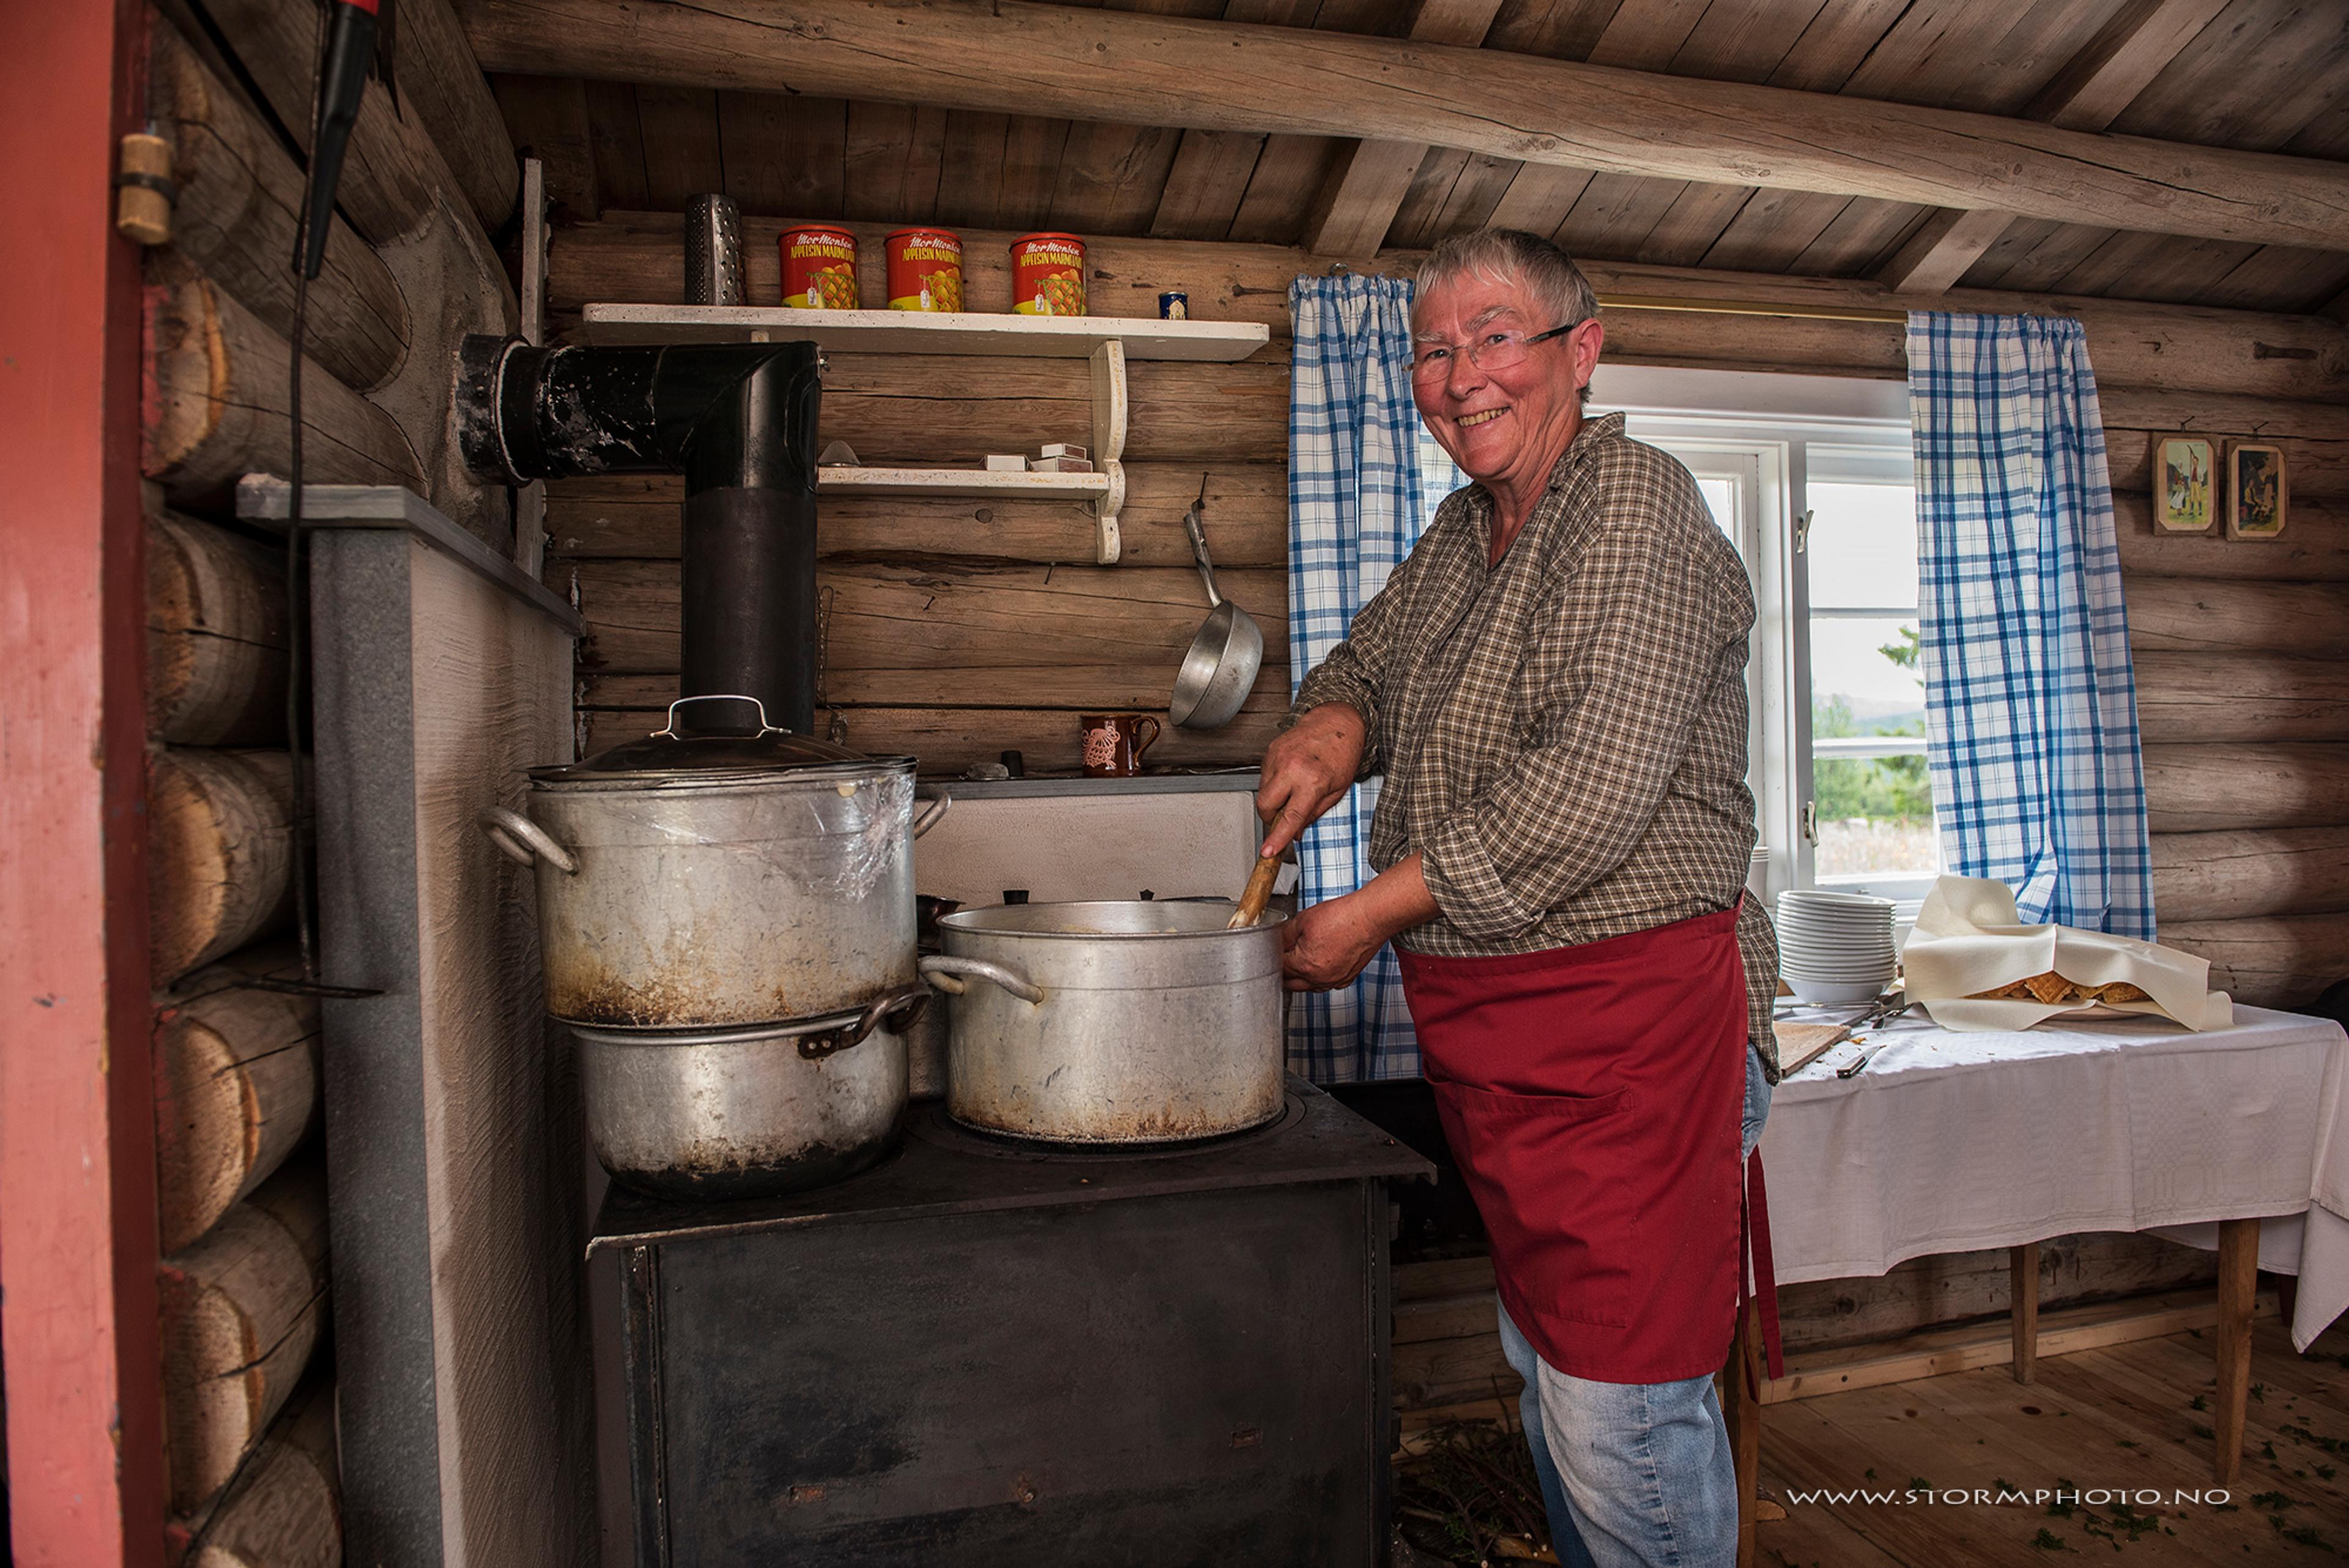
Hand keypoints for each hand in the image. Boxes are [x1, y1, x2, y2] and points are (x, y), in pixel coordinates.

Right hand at [1256, 704, 1365, 857]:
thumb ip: (1314, 813)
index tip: (1267, 851)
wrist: (1336, 722)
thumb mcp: (1337, 790)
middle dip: (1269, 817)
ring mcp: (1279, 758)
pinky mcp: (1271, 750)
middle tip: (1283, 816)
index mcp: (1313, 781)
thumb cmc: (1341, 754)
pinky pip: (1264, 776)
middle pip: (1265, 805)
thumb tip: (1295, 831)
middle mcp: (1292, 768)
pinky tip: (1289, 775)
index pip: (1290, 817)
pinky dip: (1274, 782)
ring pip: (1262, 791)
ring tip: (1293, 787)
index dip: (1277, 837)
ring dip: (1273, 798)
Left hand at [1281, 894, 1387, 991]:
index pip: (1279, 968)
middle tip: (1281, 958)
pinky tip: (1318, 965)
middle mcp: (1320, 978)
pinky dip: (1318, 978)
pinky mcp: (1346, 978)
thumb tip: (1277, 942)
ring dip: (1300, 978)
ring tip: (1298, 961)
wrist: (1370, 917)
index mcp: (1305, 966)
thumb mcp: (1304, 920)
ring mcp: (1334, 980)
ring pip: (1309, 987)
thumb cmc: (1343, 917)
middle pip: (1291, 983)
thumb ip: (1284, 935)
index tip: (1272, 952)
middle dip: (1283, 971)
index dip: (1273, 958)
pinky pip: (1326, 984)